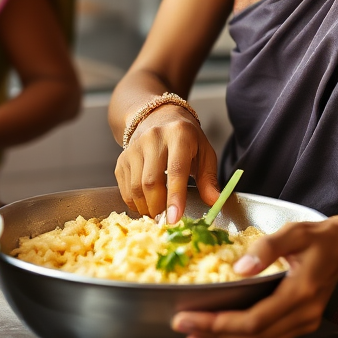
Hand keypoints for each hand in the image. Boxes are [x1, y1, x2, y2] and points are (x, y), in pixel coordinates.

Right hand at [115, 106, 220, 222]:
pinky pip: (125, 188)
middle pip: (151, 182)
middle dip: (159, 207)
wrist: (158, 117)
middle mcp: (153, 138)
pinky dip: (134, 203)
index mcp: (179, 135)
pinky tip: (146, 204)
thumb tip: (215, 202)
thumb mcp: (204, 152)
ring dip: (146, 208)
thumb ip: (209, 178)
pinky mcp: (122, 158)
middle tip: (167, 221)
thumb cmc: (186, 138)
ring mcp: (134, 147)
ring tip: (158, 213)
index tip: (175, 219)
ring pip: (135, 187)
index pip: (176, 169)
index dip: (175, 196)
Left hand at [171, 215, 337, 337]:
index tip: (187, 317)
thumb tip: (238, 269)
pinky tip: (220, 337)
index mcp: (300, 294)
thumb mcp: (294, 232)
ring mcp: (303, 324)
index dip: (218, 324)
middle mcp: (303, 317)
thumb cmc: (319, 237)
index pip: (253, 321)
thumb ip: (267, 248)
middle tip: (181, 329)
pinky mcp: (299, 325)